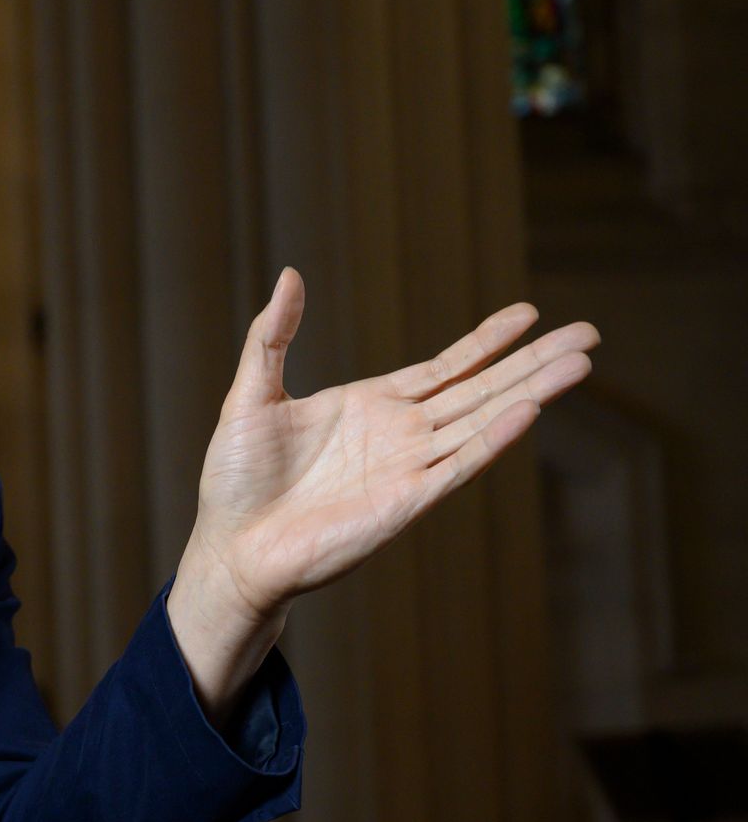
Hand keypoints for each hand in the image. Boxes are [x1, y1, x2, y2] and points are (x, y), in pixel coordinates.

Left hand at [180, 268, 599, 628]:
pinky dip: (492, 440)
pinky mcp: (404, 503)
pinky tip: (528, 411)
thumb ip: (272, 336)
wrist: (231, 546)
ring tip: (579, 364)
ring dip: (531, 392)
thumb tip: (290, 274)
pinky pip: (457, 466)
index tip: (529, 313)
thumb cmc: (236, 479)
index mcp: (370, 406)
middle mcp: (399, 435)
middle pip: (480, 389)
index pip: (444, 367)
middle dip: (534, 361)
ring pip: (482, 421)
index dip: (486, 341)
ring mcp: (407, 469)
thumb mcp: (251, 393)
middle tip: (589, 334)